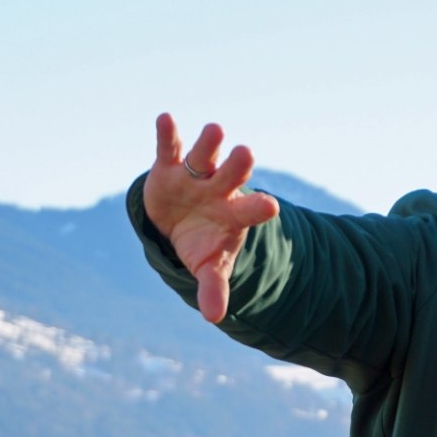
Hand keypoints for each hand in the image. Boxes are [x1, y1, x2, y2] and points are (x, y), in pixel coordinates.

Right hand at [143, 113, 280, 322]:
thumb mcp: (208, 266)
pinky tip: (164, 118)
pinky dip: (167, 133)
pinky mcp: (168, 166)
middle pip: (232, 175)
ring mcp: (195, 175)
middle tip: (246, 154)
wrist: (179, 223)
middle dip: (238, 166)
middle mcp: (219, 189)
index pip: (250, 210)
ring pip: (204, 156)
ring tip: (215, 130)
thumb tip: (215, 318)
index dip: (258, 208)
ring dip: (209, 144)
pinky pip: (169, 148)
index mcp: (234, 214)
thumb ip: (213, 287)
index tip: (272, 205)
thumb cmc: (202, 243)